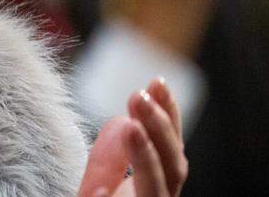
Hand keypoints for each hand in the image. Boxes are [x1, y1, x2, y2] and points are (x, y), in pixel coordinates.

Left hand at [77, 78, 187, 196]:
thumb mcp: (96, 185)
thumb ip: (106, 159)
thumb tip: (125, 120)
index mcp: (156, 187)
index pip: (168, 147)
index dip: (167, 114)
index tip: (157, 82)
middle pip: (173, 165)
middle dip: (159, 128)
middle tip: (140, 95)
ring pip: (160, 186)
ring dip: (146, 154)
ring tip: (132, 126)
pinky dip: (124, 184)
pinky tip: (109, 173)